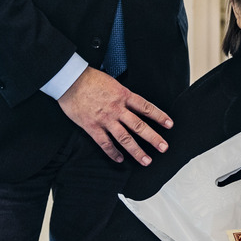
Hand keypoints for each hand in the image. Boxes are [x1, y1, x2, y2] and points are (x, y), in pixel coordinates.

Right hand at [58, 67, 173, 164]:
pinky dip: (113, 153)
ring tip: (146, 161)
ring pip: (125, 138)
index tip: (169, 124)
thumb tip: (131, 103)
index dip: (159, 116)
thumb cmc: (90, 79)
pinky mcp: (92, 127)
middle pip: (139, 126)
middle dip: (153, 138)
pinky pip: (105, 143)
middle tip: (164, 147)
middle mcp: (117, 108)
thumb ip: (123, 95)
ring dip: (137, 151)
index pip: (146, 107)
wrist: (70, 80)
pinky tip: (120, 159)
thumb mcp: (113, 83)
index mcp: (124, 95)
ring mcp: (105, 119)